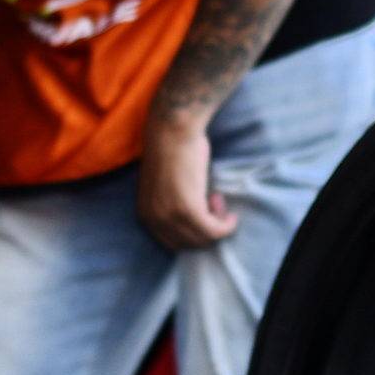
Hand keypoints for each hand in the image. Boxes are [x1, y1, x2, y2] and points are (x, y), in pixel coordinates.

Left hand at [137, 112, 238, 251]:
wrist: (172, 129)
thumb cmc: (171, 149)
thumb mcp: (163, 186)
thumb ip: (170, 205)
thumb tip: (192, 220)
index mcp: (145, 216)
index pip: (173, 243)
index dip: (193, 231)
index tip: (203, 209)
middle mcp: (153, 220)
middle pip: (189, 245)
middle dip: (206, 228)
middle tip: (213, 202)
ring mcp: (170, 216)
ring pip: (203, 239)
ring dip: (217, 224)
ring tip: (217, 199)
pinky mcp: (189, 209)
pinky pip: (214, 231)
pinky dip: (227, 226)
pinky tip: (230, 214)